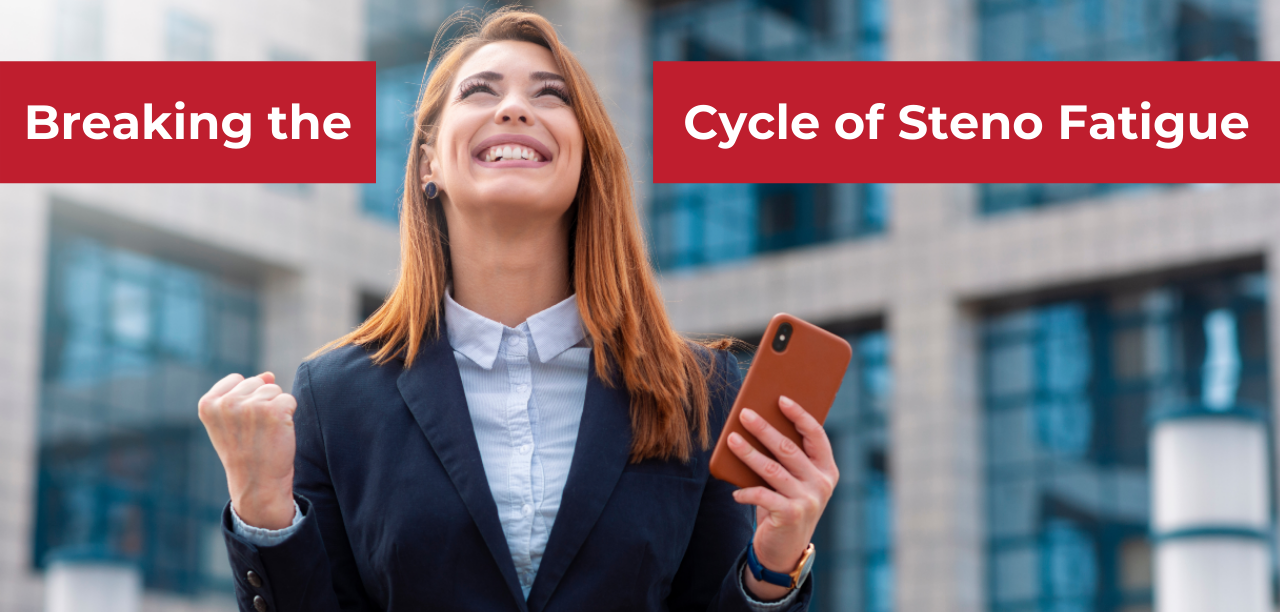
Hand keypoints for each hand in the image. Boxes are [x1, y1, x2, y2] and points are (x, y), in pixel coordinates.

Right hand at [198, 372, 297, 529]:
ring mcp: (251, 406)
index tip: (241, 425)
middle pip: (257, 382)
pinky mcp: (275, 411)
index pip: (237, 379)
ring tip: (266, 433)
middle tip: (255, 431)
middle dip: (261, 403)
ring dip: (276, 409)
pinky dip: (289, 415)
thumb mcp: (232, 422)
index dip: (245, 400)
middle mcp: (227, 403)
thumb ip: (243, 394)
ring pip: (274, 390)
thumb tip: (268, 374)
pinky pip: (289, 399)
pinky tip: (278, 433)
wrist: (258, 485)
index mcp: (208, 404)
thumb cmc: (245, 452)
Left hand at [727, 395, 837, 600]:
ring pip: (771, 468)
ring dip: (748, 453)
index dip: (799, 415)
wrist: (786, 549)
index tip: (780, 399)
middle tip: (744, 414)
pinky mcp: (790, 515)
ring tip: (731, 440)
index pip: (816, 435)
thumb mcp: (794, 481)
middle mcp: (821, 483)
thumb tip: (759, 423)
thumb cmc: (785, 504)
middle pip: (789, 448)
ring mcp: (808, 500)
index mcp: (827, 469)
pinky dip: (745, 492)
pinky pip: (762, 495)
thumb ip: (787, 459)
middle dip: (764, 429)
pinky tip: (735, 491)